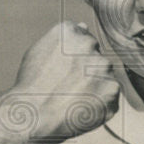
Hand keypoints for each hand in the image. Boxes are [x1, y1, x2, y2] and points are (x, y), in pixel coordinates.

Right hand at [4, 22, 119, 143]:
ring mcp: (103, 67)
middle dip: (86, 72)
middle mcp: (90, 44)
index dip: (72, 60)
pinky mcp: (112, 89)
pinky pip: (110, 96)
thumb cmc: (31, 86)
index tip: (61, 72)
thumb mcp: (38, 53)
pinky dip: (100, 104)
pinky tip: (81, 108)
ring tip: (73, 99)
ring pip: (105, 76)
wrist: (33, 116)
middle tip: (66, 88)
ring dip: (94, 87)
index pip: (83, 40)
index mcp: (70, 31)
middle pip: (96, 57)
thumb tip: (84, 27)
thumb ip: (64, 39)